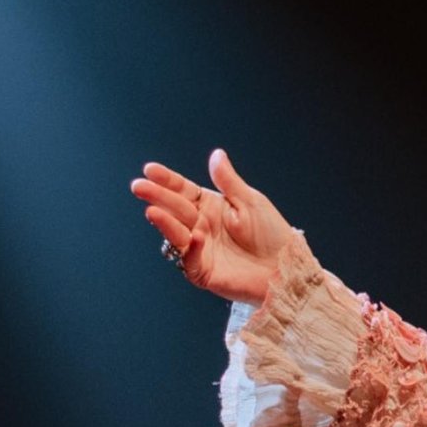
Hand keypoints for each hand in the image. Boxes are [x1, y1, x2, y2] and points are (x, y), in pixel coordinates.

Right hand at [131, 149, 295, 305]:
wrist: (287, 269)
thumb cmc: (272, 235)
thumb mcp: (251, 202)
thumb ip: (229, 182)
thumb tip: (216, 154)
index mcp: (210, 206)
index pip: (184, 190)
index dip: (167, 180)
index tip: (150, 170)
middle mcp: (200, 226)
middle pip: (175, 209)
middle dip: (157, 197)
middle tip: (139, 187)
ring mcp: (199, 249)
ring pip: (176, 234)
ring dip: (165, 223)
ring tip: (153, 211)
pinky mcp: (203, 271)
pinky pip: (191, 259)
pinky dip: (190, 248)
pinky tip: (193, 236)